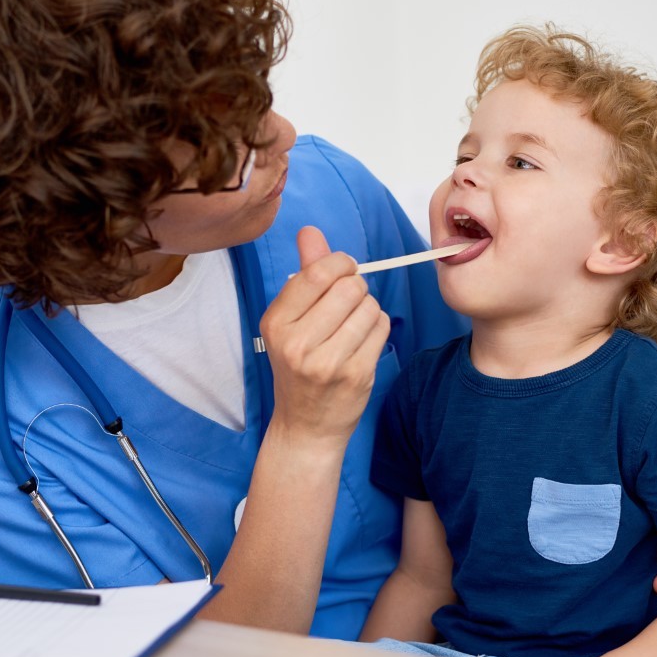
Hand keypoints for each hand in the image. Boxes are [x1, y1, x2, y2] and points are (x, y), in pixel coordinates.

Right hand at [260, 226, 389, 446]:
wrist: (306, 425)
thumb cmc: (299, 367)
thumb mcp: (290, 321)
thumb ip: (304, 274)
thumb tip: (310, 231)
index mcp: (276, 323)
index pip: (318, 274)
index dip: (339, 263)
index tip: (342, 271)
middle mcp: (297, 343)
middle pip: (348, 287)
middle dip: (355, 287)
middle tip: (346, 304)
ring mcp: (328, 362)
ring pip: (368, 306)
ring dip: (367, 309)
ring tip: (352, 326)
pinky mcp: (356, 374)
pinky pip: (381, 328)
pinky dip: (377, 328)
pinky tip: (362, 342)